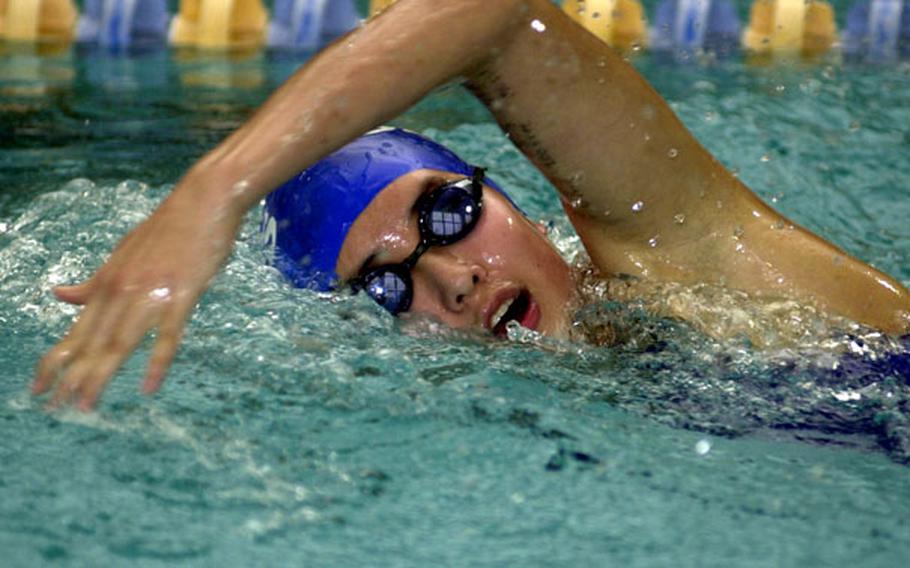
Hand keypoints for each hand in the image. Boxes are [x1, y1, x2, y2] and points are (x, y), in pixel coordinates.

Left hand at [32, 181, 242, 409]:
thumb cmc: (169, 228)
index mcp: (107, 282)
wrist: (204, 200)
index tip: (38, 389)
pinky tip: (149, 387)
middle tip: (55, 411)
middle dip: (71, 379)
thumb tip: (59, 294)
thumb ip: (93, 281)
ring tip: (85, 406)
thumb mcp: (123, 253)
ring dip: (101, 376)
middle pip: (92, 343)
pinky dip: (157, 362)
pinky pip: (167, 335)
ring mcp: (151, 293)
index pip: (75, 331)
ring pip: (120, 342)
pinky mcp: (182, 294)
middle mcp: (121, 290)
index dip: (54, 362)